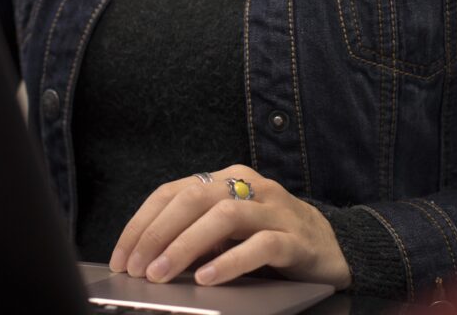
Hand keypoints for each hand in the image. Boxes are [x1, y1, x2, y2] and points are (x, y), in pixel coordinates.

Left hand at [109, 164, 350, 289]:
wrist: (335, 246)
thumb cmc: (270, 237)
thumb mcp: (228, 232)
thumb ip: (196, 235)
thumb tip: (148, 258)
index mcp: (226, 178)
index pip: (173, 191)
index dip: (143, 222)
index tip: (122, 256)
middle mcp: (248, 185)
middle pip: (194, 197)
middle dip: (158, 233)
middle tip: (136, 267)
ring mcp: (274, 209)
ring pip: (224, 216)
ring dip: (186, 246)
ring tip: (161, 274)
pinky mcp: (296, 237)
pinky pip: (260, 245)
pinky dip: (230, 261)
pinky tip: (208, 278)